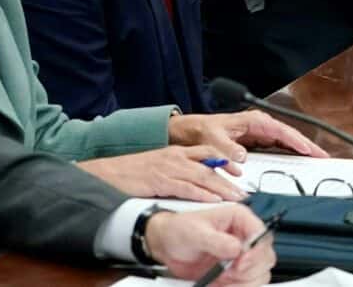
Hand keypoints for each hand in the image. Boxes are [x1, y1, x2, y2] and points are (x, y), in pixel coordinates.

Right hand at [76, 146, 245, 201]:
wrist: (109, 172)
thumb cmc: (131, 172)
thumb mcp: (159, 166)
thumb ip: (177, 171)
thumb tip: (194, 182)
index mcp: (176, 151)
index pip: (207, 152)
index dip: (225, 161)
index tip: (238, 170)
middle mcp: (175, 157)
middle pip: (209, 165)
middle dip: (228, 178)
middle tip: (242, 190)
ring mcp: (169, 168)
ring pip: (202, 177)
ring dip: (221, 188)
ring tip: (235, 197)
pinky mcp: (161, 181)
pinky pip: (187, 188)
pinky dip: (202, 194)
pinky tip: (213, 200)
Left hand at [145, 205, 274, 285]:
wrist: (166, 245)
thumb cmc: (179, 229)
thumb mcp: (195, 232)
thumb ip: (216, 241)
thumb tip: (236, 248)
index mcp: (239, 218)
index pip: (262, 234)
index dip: (256, 251)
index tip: (241, 263)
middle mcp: (244, 236)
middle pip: (265, 257)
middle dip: (249, 270)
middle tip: (228, 273)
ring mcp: (241, 255)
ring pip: (260, 273)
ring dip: (243, 282)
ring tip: (221, 279)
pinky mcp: (236, 271)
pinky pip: (247, 283)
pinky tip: (221, 284)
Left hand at [168, 111, 328, 161]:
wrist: (190, 132)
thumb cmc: (201, 130)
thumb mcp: (212, 139)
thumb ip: (227, 149)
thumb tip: (242, 157)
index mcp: (252, 121)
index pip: (280, 131)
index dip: (296, 141)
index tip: (309, 150)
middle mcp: (258, 126)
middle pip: (288, 136)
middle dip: (307, 145)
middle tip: (323, 157)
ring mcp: (259, 134)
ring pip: (286, 142)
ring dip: (302, 150)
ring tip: (318, 160)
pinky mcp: (257, 142)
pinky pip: (278, 148)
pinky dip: (290, 154)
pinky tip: (300, 162)